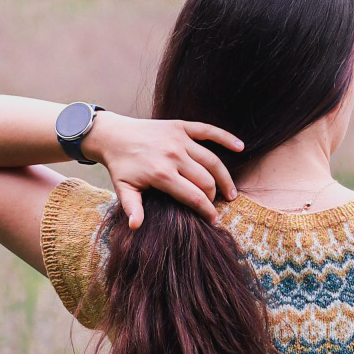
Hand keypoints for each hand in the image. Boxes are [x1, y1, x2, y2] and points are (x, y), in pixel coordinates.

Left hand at [84, 112, 243, 228]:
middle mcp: (174, 156)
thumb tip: (136, 227)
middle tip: (215, 206)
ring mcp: (180, 139)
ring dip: (225, 178)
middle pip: (206, 181)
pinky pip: (209, 131)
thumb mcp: (124, 189)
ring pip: (212, 161)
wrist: (113, 135)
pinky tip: (240, 147)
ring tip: (231, 193)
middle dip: (214, 197)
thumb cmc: (120, 166)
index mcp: (162, 174)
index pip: (194, 197)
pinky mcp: (182, 127)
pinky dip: (226, 138)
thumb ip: (133, 208)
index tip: (213, 221)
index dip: (207, 211)